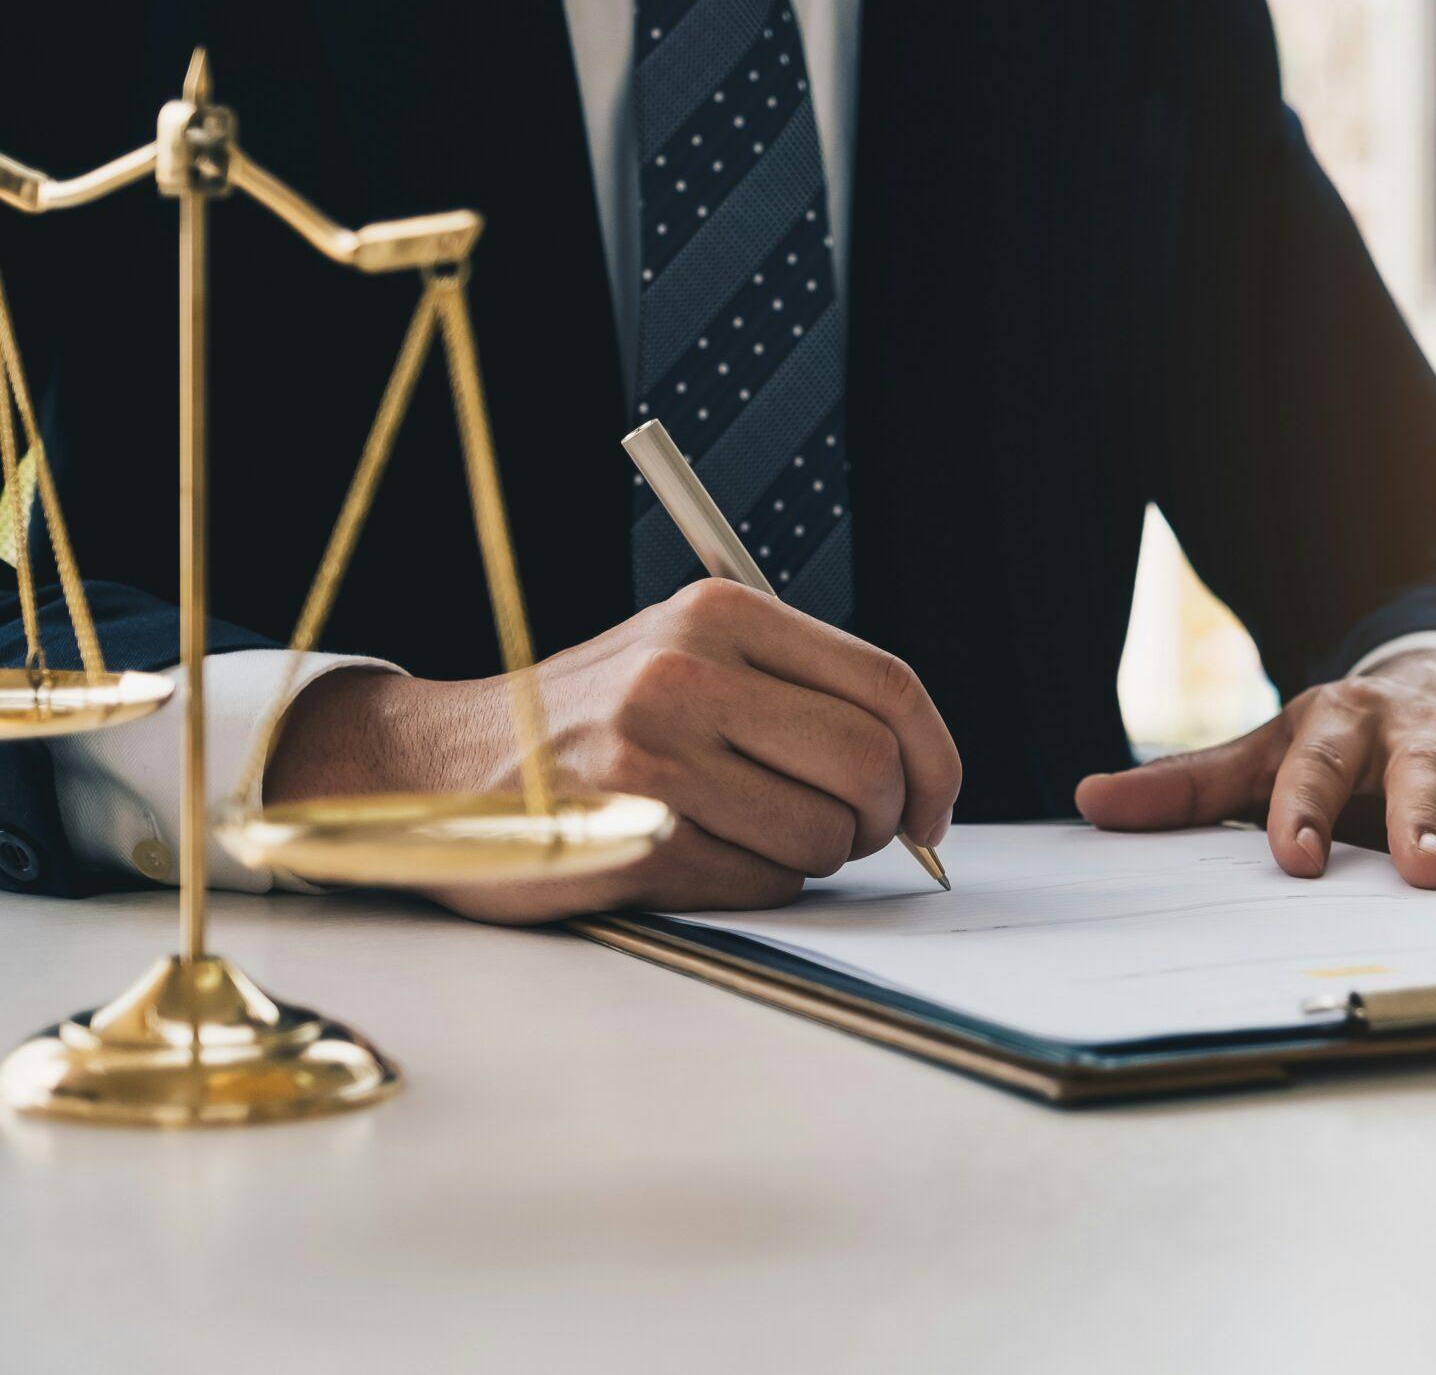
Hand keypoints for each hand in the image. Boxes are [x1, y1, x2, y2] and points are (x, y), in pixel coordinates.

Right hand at [264, 579, 962, 923]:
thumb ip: (791, 686)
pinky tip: (711, 858)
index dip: (936, 758)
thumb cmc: (587, 719)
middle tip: (861, 836)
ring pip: (820, 834)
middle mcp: (688, 673)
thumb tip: (914, 764)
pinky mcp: (631, 836)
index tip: (934, 804)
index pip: (887, 685)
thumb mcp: (684, 653)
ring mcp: (655, 757)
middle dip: (884, 818)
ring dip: (816, 856)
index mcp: (719, 614)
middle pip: (869, 762)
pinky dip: (760, 882)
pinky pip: (760, 880)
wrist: (437, 765)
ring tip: (763, 837)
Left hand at [1074, 649, 1435, 902]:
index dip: (1303, 807)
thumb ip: (1186, 786)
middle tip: (1423, 869)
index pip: (1316, 760)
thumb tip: (1088, 803)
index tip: (1293, 857)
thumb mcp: (1265, 748)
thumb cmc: (1340, 739)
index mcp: (1343, 721)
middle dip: (1423, 821)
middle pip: (1421, 775)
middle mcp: (1419, 737)